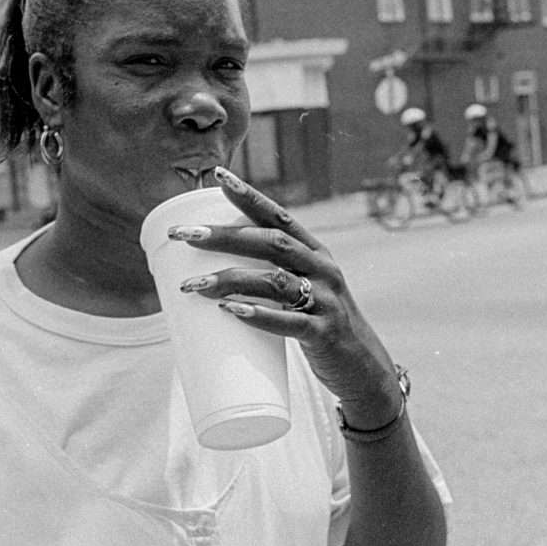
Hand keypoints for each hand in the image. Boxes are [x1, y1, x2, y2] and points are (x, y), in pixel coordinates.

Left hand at [167, 166, 402, 429]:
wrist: (363, 370)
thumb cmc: (319, 326)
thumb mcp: (303, 292)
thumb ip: (268, 278)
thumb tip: (206, 276)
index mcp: (315, 253)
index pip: (279, 216)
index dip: (250, 196)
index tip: (218, 175)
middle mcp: (323, 269)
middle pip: (270, 243)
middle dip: (223, 236)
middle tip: (183, 236)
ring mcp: (327, 301)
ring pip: (274, 281)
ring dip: (230, 279)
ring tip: (192, 285)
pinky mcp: (325, 335)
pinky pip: (291, 323)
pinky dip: (259, 315)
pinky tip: (231, 311)